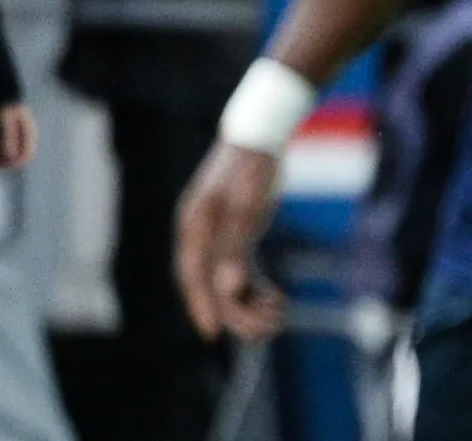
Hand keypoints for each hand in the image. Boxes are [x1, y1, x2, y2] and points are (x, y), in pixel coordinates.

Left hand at [0, 103, 35, 169]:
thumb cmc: (0, 106)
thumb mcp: (3, 123)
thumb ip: (8, 139)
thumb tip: (11, 158)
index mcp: (28, 133)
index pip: (26, 155)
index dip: (13, 163)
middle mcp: (24, 137)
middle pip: (20, 158)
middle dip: (5, 163)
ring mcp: (15, 137)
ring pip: (11, 156)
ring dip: (0, 161)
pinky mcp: (6, 137)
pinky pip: (5, 152)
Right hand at [175, 141, 286, 341]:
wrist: (262, 138)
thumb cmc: (252, 167)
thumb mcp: (245, 206)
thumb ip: (235, 248)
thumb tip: (229, 289)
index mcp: (194, 227)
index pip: (192, 277)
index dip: (202, 307)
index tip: (213, 334)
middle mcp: (200, 236)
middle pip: (212, 285)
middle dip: (238, 311)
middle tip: (269, 327)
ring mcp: (217, 238)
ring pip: (228, 283)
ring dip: (250, 303)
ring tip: (279, 313)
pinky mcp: (235, 237)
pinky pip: (240, 273)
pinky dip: (256, 288)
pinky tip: (276, 298)